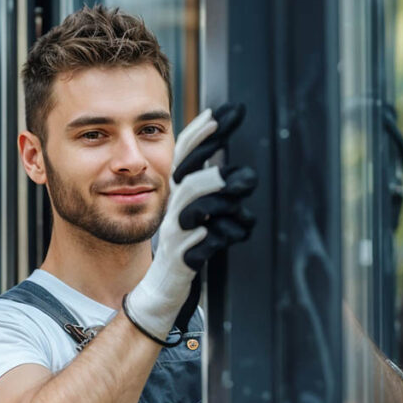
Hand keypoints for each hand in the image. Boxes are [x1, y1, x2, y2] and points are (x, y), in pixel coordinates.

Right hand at [123, 104, 256, 344]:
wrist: (161, 291)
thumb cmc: (186, 250)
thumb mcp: (201, 216)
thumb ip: (214, 195)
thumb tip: (242, 175)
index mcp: (180, 197)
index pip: (188, 157)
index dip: (203, 133)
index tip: (225, 110)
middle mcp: (175, 211)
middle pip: (188, 175)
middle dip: (208, 151)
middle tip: (233, 134)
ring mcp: (177, 235)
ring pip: (192, 206)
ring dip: (216, 192)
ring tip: (241, 180)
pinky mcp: (182, 261)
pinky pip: (198, 247)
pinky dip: (214, 240)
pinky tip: (230, 234)